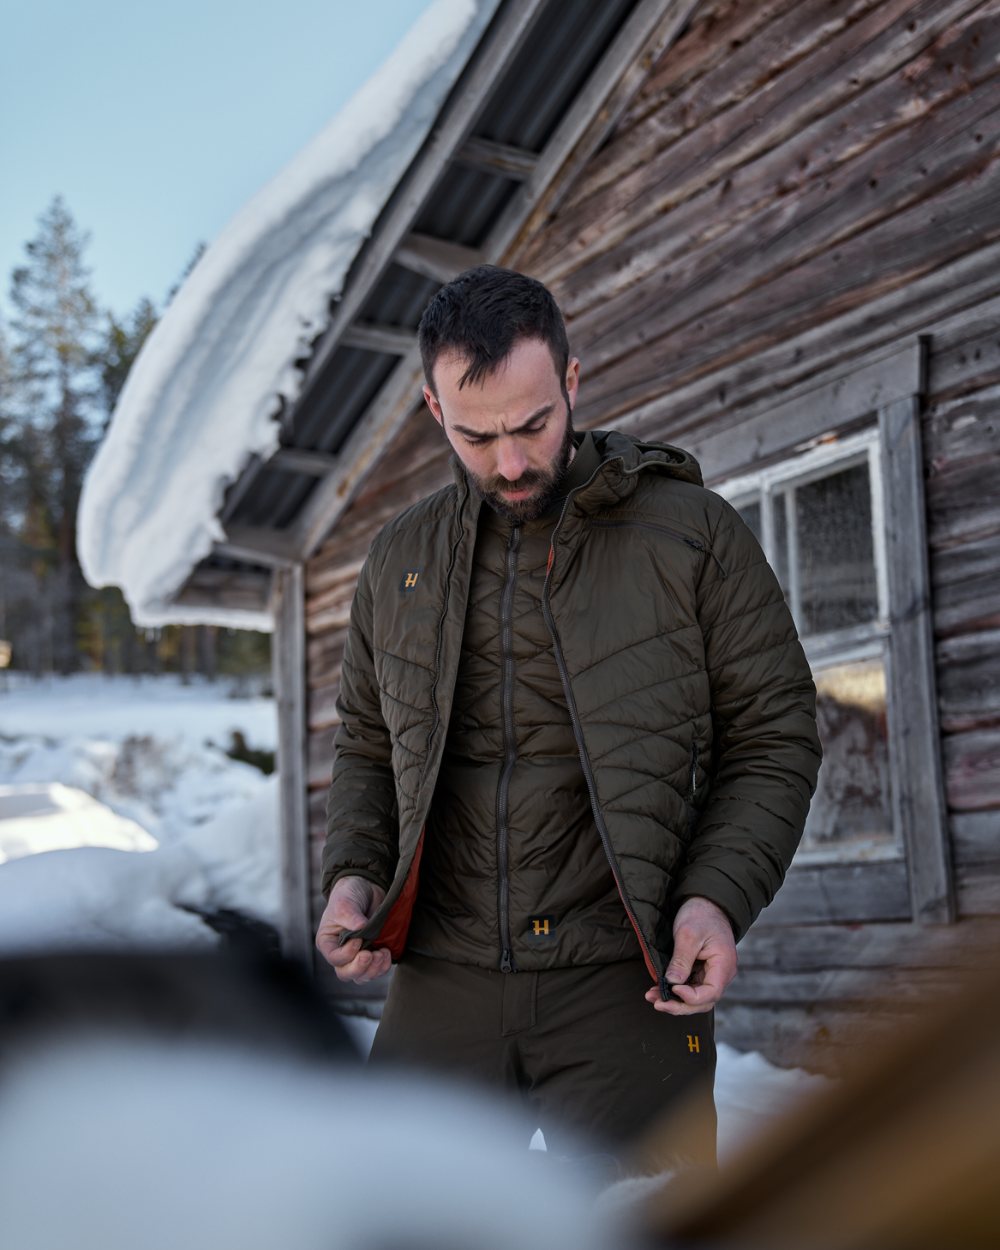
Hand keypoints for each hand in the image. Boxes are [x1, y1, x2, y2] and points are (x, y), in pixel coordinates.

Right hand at [315, 876, 390, 982]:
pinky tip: (386, 953)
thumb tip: (361, 927)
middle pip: (346, 973)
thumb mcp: (344, 902)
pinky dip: (383, 966)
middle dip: (360, 968)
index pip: (335, 958)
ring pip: (362, 976)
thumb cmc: (348, 895)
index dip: (347, 954)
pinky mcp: (372, 954)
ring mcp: (357, 955)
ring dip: (373, 969)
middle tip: (370, 954)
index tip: (358, 939)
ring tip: (381, 953)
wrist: (366, 888)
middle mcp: (341, 952)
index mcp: (328, 942)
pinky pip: (376, 970)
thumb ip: (349, 915)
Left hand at [645, 896, 737, 1015]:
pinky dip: (675, 992)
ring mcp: (710, 974)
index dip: (692, 997)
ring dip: (675, 1001)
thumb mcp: (688, 934)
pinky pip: (689, 988)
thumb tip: (672, 984)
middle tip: (657, 1003)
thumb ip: (682, 960)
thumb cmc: (700, 915)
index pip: (711, 992)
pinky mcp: (700, 972)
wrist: (705, 903)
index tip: (673, 989)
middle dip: (680, 1005)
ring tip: (652, 998)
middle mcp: (720, 974)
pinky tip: (658, 990)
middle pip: (703, 1001)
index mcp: (724, 965)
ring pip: (695, 998)